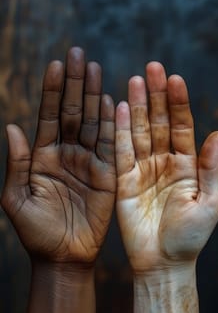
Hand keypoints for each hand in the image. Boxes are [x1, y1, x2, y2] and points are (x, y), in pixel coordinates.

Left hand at [1, 47, 115, 263]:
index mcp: (42, 157)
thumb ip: (16, 163)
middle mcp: (66, 154)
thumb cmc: (37, 232)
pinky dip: (111, 124)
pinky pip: (111, 146)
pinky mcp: (107, 175)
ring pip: (92, 123)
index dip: (53, 91)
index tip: (58, 65)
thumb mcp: (16, 198)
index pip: (49, 117)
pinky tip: (110, 102)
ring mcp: (88, 163)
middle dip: (75, 84)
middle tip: (79, 54)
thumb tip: (12, 127)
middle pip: (72, 113)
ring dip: (94, 97)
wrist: (62, 258)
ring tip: (96, 69)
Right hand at [116, 62, 217, 272]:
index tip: (175, 79)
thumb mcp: (210, 202)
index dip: (178, 103)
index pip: (181, 127)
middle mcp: (163, 162)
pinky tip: (119, 109)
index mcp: (186, 166)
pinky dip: (119, 131)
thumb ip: (211, 169)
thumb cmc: (189, 236)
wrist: (163, 262)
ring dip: (137, 107)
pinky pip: (120, 152)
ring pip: (138, 132)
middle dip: (156, 96)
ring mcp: (142, 170)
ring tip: (135, 81)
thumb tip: (217, 135)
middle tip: (151, 68)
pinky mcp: (123, 180)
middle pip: (158, 123)